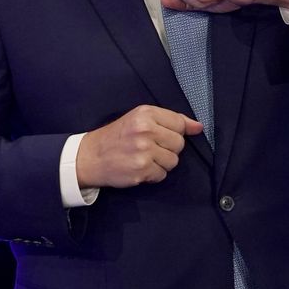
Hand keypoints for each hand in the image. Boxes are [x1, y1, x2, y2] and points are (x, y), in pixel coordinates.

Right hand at [76, 105, 203, 187]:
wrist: (89, 157)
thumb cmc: (118, 136)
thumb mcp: (140, 119)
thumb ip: (171, 120)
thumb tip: (199, 128)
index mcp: (146, 114)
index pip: (179, 123)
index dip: (177, 132)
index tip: (165, 137)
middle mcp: (146, 130)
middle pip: (179, 144)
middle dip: (169, 148)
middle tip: (151, 148)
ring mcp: (144, 151)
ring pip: (173, 161)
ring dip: (162, 163)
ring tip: (145, 158)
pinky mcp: (141, 170)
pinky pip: (162, 174)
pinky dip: (153, 174)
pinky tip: (140, 168)